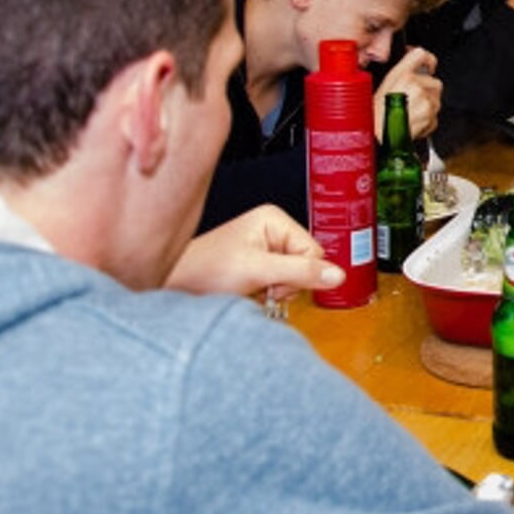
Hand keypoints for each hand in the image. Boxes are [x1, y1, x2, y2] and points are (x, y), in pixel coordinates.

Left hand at [167, 205, 342, 299]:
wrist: (176, 286)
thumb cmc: (205, 270)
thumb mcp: (258, 270)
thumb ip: (300, 272)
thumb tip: (337, 275)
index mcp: (274, 219)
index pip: (314, 250)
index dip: (300, 273)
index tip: (276, 281)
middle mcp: (272, 230)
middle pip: (306, 264)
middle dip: (287, 283)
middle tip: (263, 286)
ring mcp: (265, 248)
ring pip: (295, 277)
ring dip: (277, 290)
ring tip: (253, 289)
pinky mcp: (259, 265)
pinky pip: (281, 283)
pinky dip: (269, 293)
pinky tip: (251, 292)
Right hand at [376, 46, 439, 140]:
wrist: (377, 136)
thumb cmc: (375, 115)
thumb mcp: (383, 87)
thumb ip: (401, 75)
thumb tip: (412, 69)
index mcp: (401, 74)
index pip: (421, 54)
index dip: (428, 60)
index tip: (429, 66)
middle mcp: (414, 84)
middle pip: (435, 82)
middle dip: (427, 93)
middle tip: (411, 103)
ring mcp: (424, 100)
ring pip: (436, 101)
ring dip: (427, 108)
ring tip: (409, 115)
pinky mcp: (430, 115)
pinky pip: (434, 118)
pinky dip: (427, 123)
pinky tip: (412, 124)